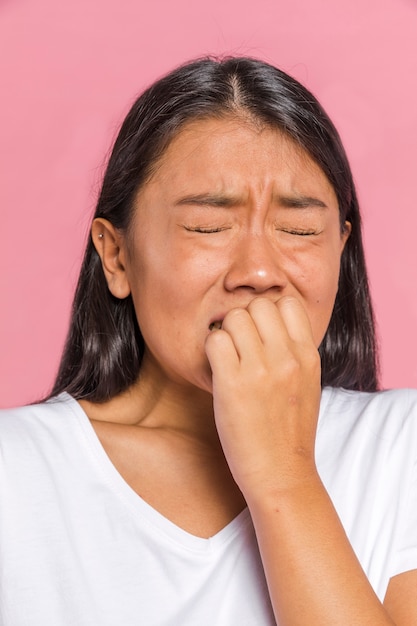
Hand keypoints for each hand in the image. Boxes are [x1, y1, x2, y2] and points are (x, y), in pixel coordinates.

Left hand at [205, 296, 321, 498]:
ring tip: (228, 359)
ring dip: (226, 334)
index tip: (261, 334)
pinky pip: (214, 341)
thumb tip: (270, 324)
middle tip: (240, 347)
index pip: (287, 303)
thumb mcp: (307, 384)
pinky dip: (211, 351)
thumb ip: (294, 352)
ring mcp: (260, 370)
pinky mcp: (233, 384)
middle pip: (257, 305)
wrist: (281, 473)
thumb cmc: (290, 432)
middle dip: (245, 320)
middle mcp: (287, 357)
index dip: (269, 313)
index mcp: (308, 355)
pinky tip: (218, 370)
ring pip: (234, 318)